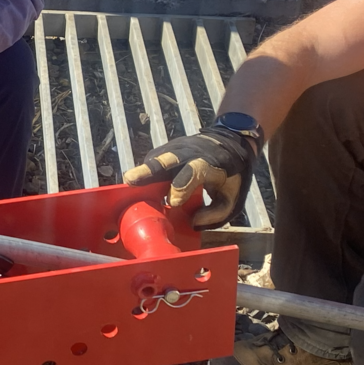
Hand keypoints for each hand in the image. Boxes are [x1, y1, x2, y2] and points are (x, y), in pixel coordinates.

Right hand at [122, 124, 259, 227]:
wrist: (230, 141)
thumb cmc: (231, 175)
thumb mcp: (233, 197)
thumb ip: (215, 214)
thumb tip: (192, 223)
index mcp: (211, 164)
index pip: (193, 173)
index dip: (181, 186)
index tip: (173, 202)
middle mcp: (191, 153)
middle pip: (167, 160)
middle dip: (149, 171)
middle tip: (130, 181)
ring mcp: (176, 148)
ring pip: (156, 160)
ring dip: (143, 173)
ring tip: (130, 185)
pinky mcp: (166, 149)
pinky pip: (154, 161)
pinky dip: (147, 173)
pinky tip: (142, 185)